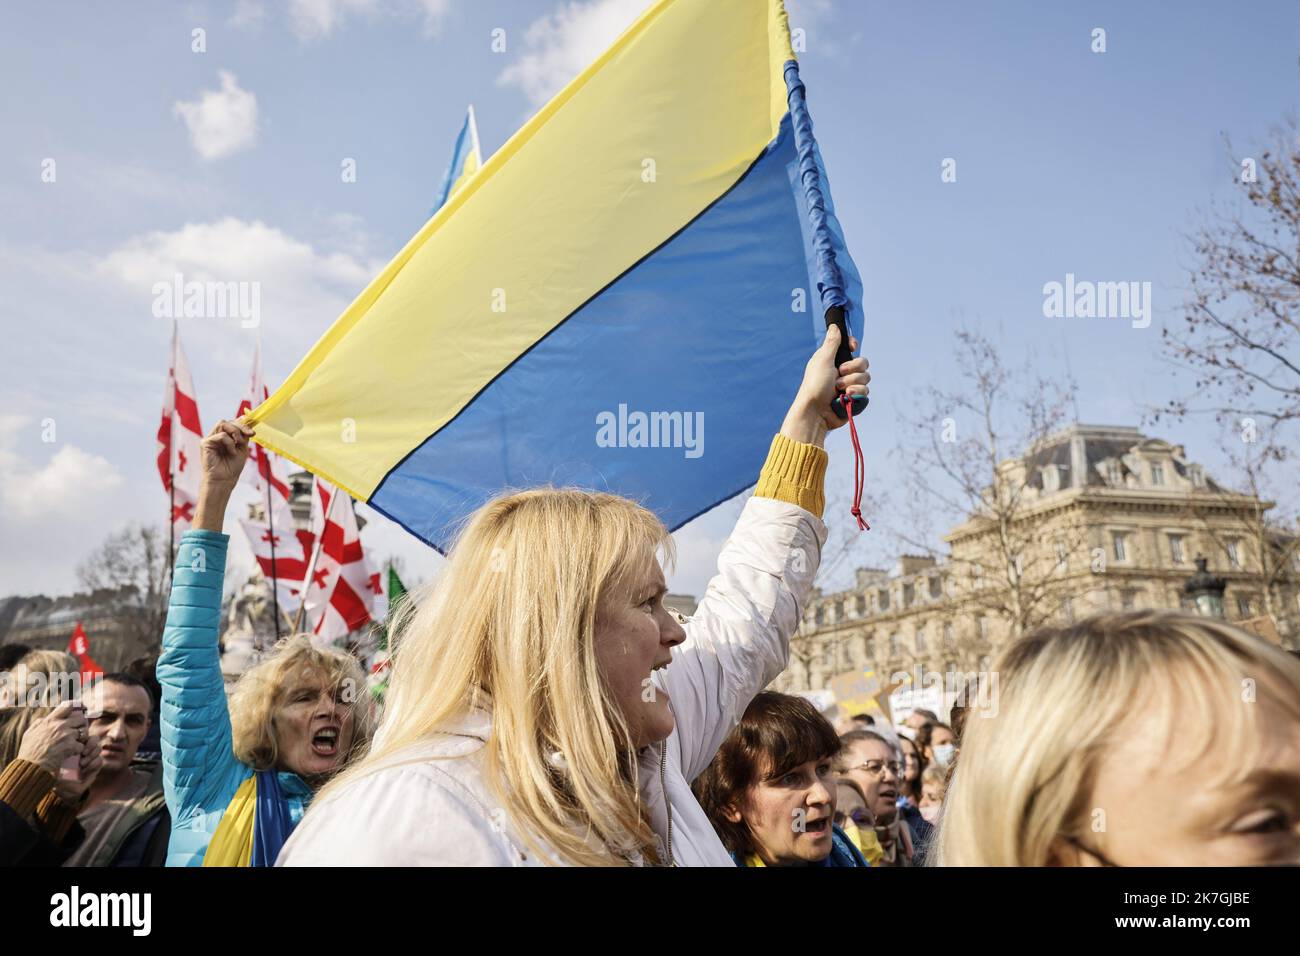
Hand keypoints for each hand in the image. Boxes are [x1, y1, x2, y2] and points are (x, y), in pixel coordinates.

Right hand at [17, 702, 86, 777]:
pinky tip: (71, 753)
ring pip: (84, 732)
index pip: (68, 706)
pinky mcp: (71, 746)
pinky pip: (81, 745)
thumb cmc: (28, 751)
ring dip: (81, 739)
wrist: (30, 766)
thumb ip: (40, 723)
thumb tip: (46, 718)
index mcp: (50, 720)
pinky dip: (78, 750)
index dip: (77, 706)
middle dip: (82, 726)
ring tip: (74, 744)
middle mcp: (60, 725)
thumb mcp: (30, 732)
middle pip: (81, 719)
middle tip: (78, 733)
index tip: (82, 709)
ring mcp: (67, 735)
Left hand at [53, 732, 102, 803]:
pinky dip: (92, 764)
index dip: (84, 735)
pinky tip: (84, 770)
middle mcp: (82, 750)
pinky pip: (99, 760)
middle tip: (83, 753)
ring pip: (98, 749)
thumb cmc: (54, 773)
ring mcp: (89, 758)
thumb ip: (65, 747)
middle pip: (94, 739)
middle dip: (91, 744)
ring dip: (91, 755)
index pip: (84, 734)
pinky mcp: (94, 767)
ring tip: (81, 764)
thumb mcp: (57, 758)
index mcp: (73, 745)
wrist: (59, 789)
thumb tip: (76, 738)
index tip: (78, 741)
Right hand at [194, 420, 254, 531]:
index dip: (243, 423)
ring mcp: (210, 439)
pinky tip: (231, 452)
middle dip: (241, 426)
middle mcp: (216, 436)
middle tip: (250, 434)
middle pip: (227, 421)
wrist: (225, 480)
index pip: (232, 423)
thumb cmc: (232, 466)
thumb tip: (247, 418)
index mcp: (224, 437)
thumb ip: (243, 434)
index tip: (253, 429)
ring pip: (222, 423)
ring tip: (239, 443)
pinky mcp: (205, 443)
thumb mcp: (242, 448)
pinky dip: (229, 442)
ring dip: (235, 432)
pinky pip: (220, 436)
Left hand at [780, 324, 870, 445]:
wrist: (816, 412)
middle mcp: (842, 372)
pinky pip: (865, 392)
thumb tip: (835, 326)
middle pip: (863, 363)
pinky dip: (856, 394)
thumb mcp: (822, 359)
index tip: (851, 348)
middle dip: (853, 369)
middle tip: (839, 374)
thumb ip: (832, 343)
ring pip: (866, 378)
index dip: (853, 346)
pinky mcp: (854, 399)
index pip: (851, 348)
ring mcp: (849, 386)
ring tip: (839, 390)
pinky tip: (845, 398)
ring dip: (852, 383)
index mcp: (833, 360)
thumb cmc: (815, 385)